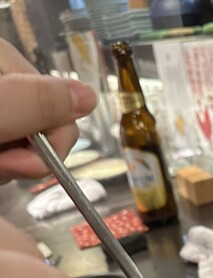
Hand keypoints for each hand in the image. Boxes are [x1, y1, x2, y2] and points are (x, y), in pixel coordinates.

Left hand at [0, 38, 96, 182]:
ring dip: (15, 165)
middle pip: (49, 126)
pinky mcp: (1, 125)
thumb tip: (89, 97)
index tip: (19, 162)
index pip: (62, 106)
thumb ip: (39, 102)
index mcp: (9, 63)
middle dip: (32, 156)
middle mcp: (9, 82)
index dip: (51, 143)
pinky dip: (5, 166)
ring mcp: (5, 105)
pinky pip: (15, 151)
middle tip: (2, 163)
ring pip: (31, 144)